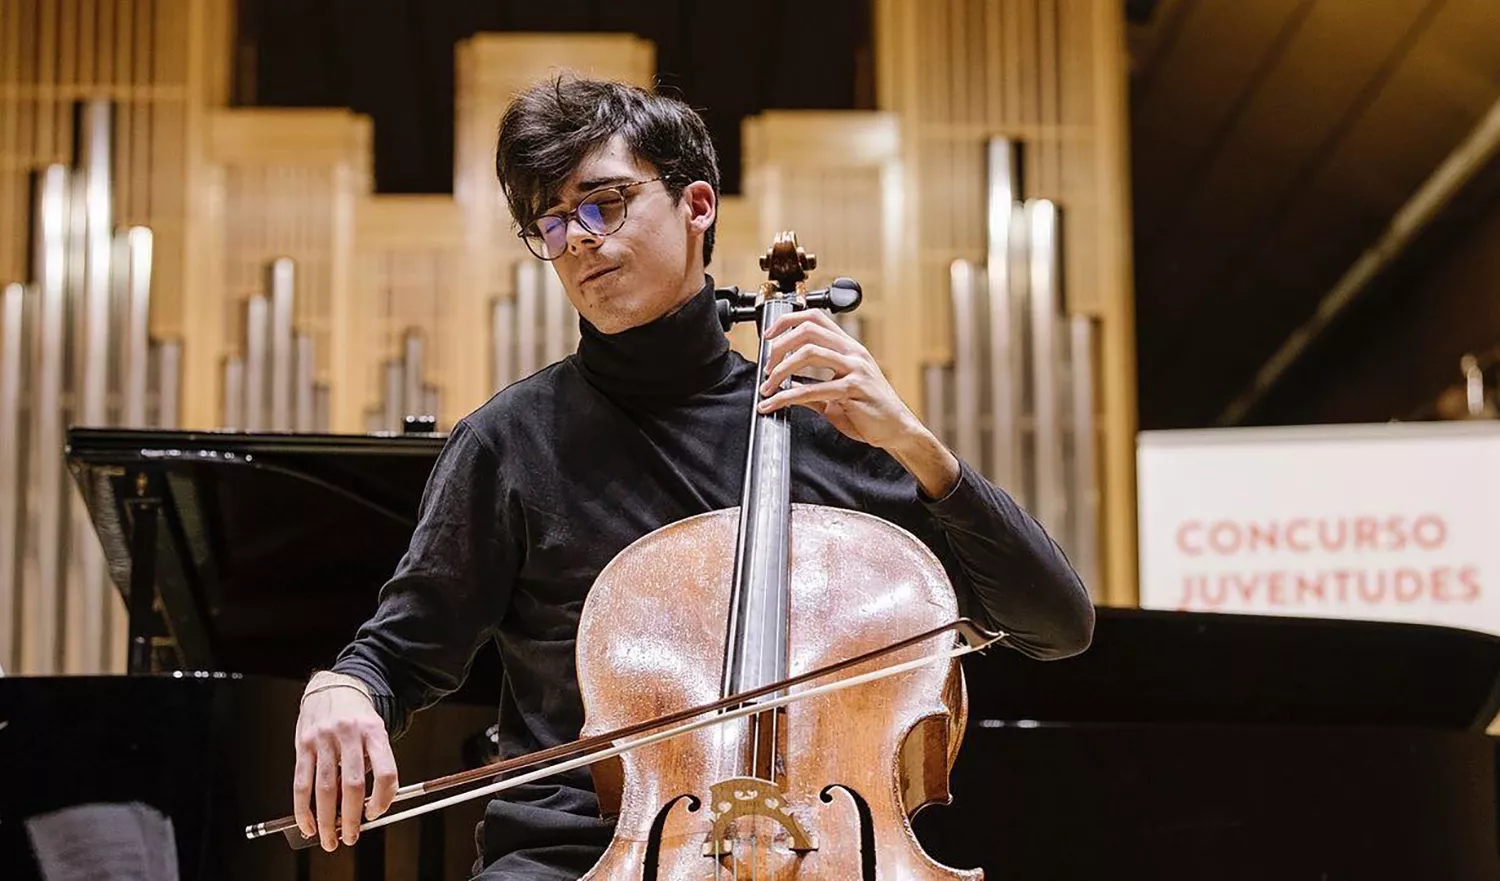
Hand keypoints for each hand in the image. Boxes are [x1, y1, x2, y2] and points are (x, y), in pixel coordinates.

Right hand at [292, 672, 398, 850]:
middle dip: (351, 818)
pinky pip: (301, 782)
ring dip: (326, 820)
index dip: (383, 798)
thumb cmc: (356, 717)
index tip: (376, 814)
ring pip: (324, 788)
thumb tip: (363, 808)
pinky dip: (303, 809)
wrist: (331, 687)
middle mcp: (350, 734)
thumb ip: (373, 764)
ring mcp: (324, 739)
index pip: (386, 771)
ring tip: (329, 839)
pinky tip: (307, 824)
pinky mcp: (303, 744)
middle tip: (351, 837)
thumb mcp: (374, 732)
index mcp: (374, 732)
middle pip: (352, 785)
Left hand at [758, 308, 959, 497]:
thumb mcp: (837, 396)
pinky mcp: (853, 389)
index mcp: (849, 349)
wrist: (896, 430)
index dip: (788, 321)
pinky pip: (812, 390)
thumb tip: (787, 386)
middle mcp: (853, 353)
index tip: (769, 336)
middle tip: (766, 368)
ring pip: (808, 353)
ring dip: (780, 370)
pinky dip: (786, 397)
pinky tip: (775, 405)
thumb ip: (813, 388)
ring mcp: (855, 369)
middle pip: (808, 330)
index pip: (816, 318)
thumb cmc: (871, 411)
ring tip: (768, 388)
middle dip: (779, 346)